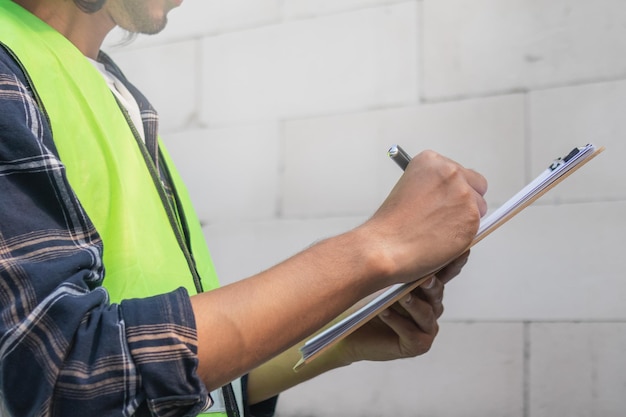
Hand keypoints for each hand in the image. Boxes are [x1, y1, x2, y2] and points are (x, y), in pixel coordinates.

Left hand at [335, 252, 469, 363]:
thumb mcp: (380, 278)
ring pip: (426, 313)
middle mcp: (432, 305)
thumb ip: (395, 263)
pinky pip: (411, 332)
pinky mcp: (418, 344)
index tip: (460, 250)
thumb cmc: (364, 300)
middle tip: (425, 277)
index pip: (443, 272)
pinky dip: (397, 322)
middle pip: (436, 292)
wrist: (348, 330)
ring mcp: (426, 326)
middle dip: (432, 283)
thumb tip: (402, 235)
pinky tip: (384, 313)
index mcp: (427, 287)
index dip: (452, 262)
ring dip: (413, 304)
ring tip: (402, 297)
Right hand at [359, 150, 486, 285]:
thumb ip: (432, 186)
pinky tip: (443, 239)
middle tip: (444, 217)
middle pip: (476, 185)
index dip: (450, 190)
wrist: (385, 246)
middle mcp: (449, 171)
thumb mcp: (407, 189)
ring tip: (439, 230)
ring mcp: (463, 192)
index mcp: (430, 160)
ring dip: (465, 219)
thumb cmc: (391, 225)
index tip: (439, 201)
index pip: (458, 171)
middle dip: (465, 201)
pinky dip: (464, 235)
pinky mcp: (472, 215)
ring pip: (479, 207)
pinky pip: (478, 226)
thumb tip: (451, 197)